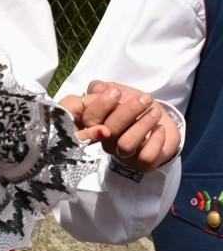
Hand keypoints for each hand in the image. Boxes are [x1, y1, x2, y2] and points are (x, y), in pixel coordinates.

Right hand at [58, 81, 179, 171]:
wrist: (160, 122)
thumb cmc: (136, 108)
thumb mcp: (119, 92)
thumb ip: (104, 88)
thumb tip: (97, 87)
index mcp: (97, 125)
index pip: (89, 119)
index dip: (100, 106)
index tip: (116, 92)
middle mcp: (107, 142)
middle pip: (109, 131)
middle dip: (128, 111)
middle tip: (145, 99)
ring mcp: (123, 155)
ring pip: (126, 145)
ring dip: (143, 125)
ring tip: (155, 112)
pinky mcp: (141, 164)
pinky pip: (146, 156)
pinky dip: (155, 140)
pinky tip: (159, 129)